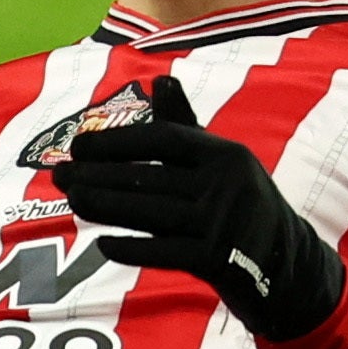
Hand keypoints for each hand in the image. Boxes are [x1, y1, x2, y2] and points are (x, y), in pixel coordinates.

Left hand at [52, 73, 345, 341]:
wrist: (288, 270)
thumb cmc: (242, 208)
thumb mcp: (222, 164)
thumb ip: (187, 126)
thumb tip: (161, 78)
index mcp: (225, 154)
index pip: (163, 139)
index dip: (118, 141)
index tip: (77, 145)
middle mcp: (227, 183)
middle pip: (150, 177)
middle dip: (98, 175)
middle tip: (58, 175)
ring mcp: (223, 222)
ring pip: (151, 212)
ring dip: (106, 206)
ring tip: (73, 201)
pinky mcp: (219, 260)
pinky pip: (165, 251)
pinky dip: (133, 247)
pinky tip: (104, 244)